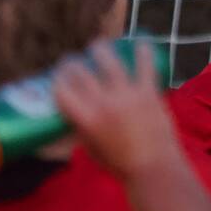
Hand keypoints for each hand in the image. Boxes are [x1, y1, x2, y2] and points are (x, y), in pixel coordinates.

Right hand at [53, 40, 182, 179]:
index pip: (61, 91)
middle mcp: (103, 104)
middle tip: (74, 61)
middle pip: (80, 72)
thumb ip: (81, 130)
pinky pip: (144, 65)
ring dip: (101, 50)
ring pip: (109, 62)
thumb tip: (72, 117)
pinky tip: (139, 41)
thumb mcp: (91, 149)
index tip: (57, 76)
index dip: (56, 80)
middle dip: (72, 63)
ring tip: (98, 46)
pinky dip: (142, 51)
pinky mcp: (148, 93)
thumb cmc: (120, 164)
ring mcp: (127, 96)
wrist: (154, 168)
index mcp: (85, 120)